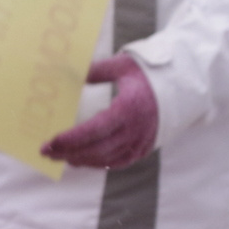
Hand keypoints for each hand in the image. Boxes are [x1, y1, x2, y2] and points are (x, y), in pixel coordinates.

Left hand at [41, 54, 158, 169]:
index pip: (96, 130)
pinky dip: (97, 163)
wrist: (182, 86)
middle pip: (97, 149)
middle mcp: (136, 130)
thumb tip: (68, 71)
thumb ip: (95, 70)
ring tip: (58, 156)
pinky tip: (80, 159)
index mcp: (130, 108)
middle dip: (69, 152)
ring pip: (106, 159)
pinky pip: (117, 162)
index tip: (50, 142)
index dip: (72, 139)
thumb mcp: (123, 65)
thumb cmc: (149, 72)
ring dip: (80, 160)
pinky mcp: (143, 149)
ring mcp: (141, 143)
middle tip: (46, 152)